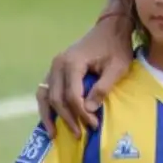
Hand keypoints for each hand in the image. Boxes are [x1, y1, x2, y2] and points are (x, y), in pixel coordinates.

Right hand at [38, 13, 133, 133]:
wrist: (110, 27)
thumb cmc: (117, 47)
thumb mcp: (117, 67)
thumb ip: (103, 87)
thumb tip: (88, 110)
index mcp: (72, 63)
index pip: (72, 95)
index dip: (81, 113)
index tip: (93, 125)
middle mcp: (58, 64)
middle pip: (56, 98)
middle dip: (67, 118)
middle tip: (79, 135)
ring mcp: (54, 66)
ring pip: (45, 95)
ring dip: (49, 115)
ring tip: (54, 134)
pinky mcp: (56, 69)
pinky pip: (46, 90)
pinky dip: (47, 106)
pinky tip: (51, 119)